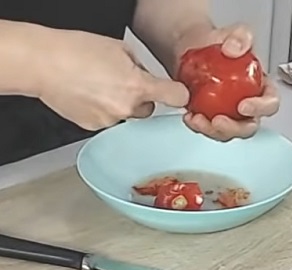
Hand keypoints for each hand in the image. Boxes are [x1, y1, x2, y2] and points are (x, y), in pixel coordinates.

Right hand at [37, 29, 188, 130]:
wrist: (42, 63)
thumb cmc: (75, 51)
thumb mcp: (119, 50)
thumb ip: (141, 67)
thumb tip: (149, 77)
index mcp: (138, 86)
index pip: (176, 98)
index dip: (179, 95)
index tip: (179, 95)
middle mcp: (127, 108)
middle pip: (149, 109)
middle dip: (141, 99)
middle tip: (121, 84)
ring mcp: (110, 120)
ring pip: (127, 117)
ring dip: (120, 106)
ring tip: (99, 88)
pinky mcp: (94, 127)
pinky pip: (108, 121)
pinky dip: (103, 111)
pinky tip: (89, 97)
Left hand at [174, 24, 278, 140]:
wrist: (195, 46)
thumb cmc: (221, 43)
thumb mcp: (237, 32)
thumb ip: (242, 37)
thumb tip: (233, 50)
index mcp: (262, 88)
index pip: (270, 104)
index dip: (260, 109)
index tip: (243, 106)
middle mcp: (249, 104)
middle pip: (249, 126)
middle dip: (234, 128)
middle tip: (218, 121)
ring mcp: (230, 113)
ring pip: (228, 132)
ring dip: (213, 131)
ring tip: (197, 119)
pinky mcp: (211, 117)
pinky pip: (208, 128)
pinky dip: (198, 126)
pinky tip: (189, 116)